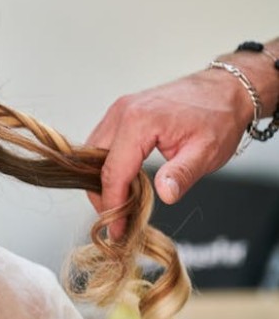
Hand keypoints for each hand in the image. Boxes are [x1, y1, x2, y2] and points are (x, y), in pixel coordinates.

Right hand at [86, 68, 251, 237]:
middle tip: (119, 220)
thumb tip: (164, 196)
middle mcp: (121, 113)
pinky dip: (108, 165)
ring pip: (93, 154)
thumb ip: (182, 174)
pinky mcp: (121, 112)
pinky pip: (102, 143)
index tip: (117, 229)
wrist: (225, 89)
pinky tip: (126, 180)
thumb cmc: (218, 117)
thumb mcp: (206, 152)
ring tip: (123, 203)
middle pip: (94, 164)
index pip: (113, 172)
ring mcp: (118, 111)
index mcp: (138, 122)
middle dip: (102, 195)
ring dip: (103, 180)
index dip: (112, 205)